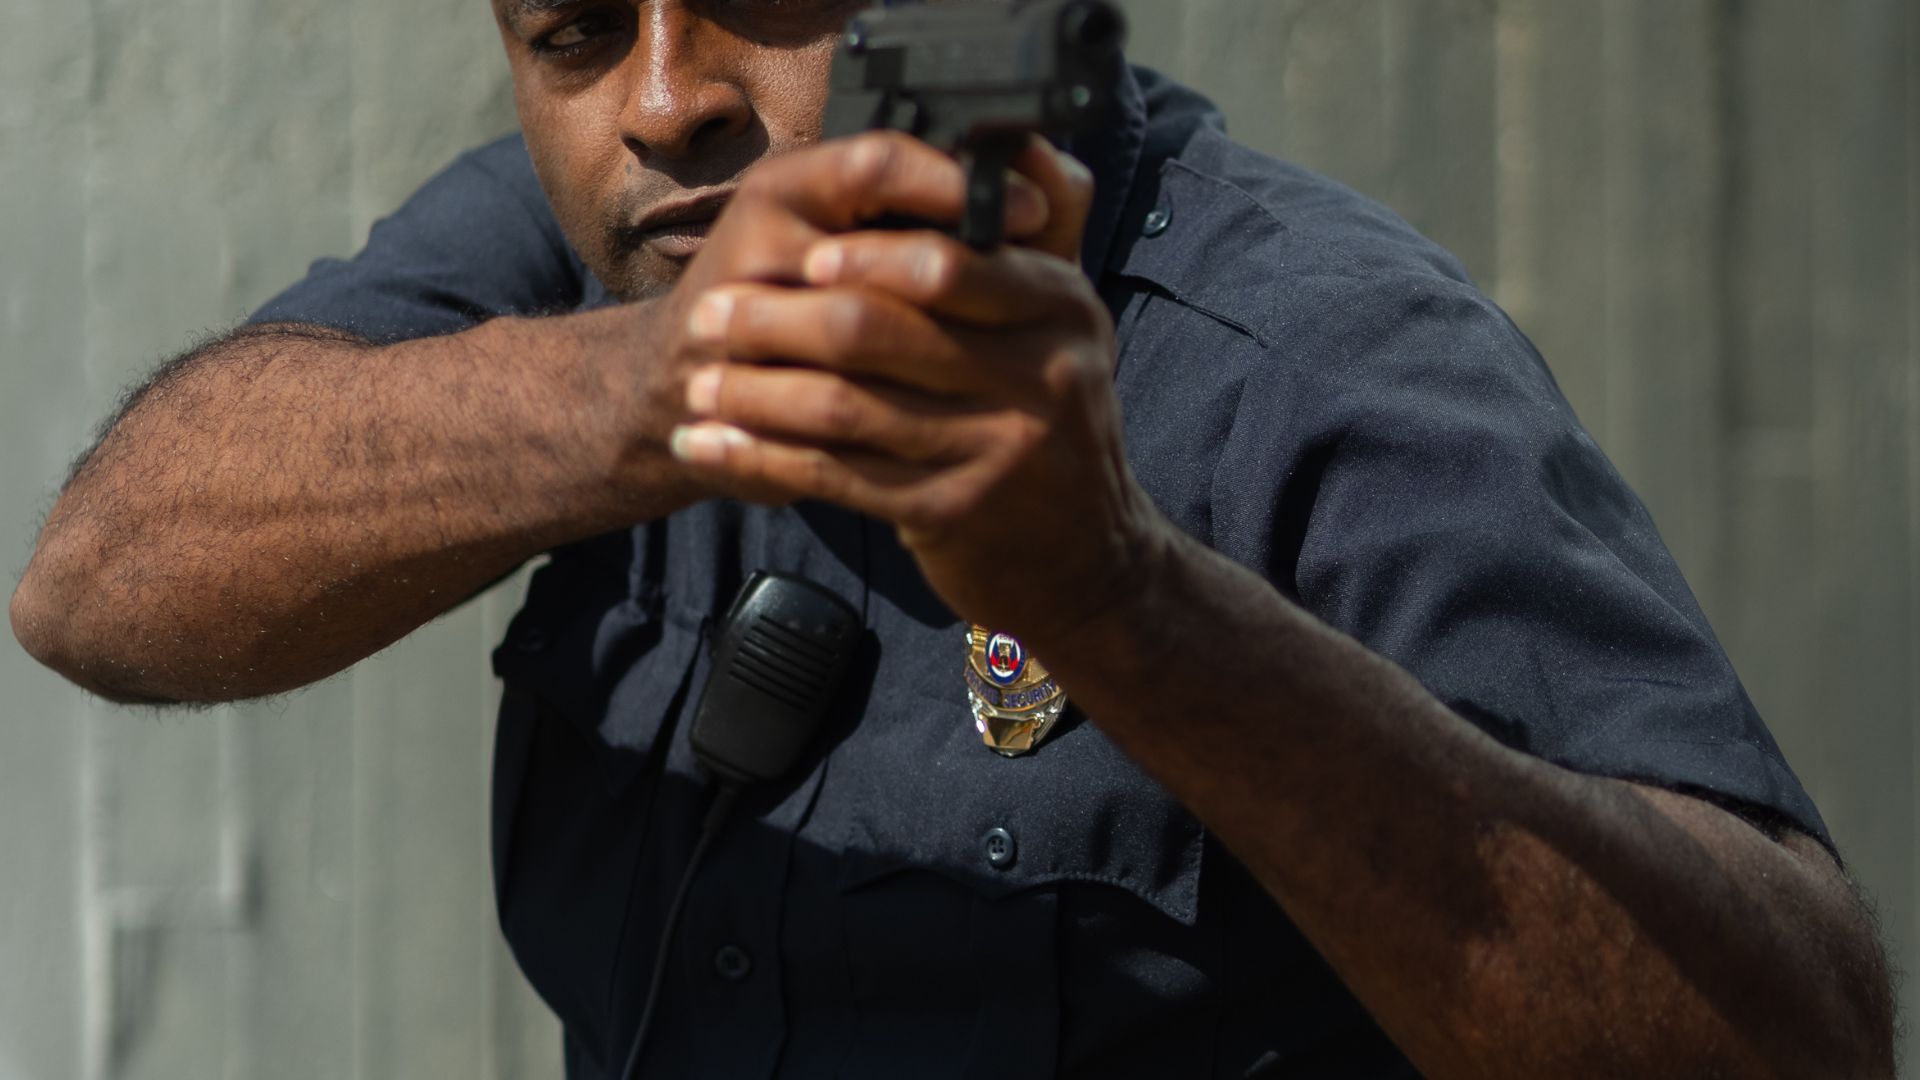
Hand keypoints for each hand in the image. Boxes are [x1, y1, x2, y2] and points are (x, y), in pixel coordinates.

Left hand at [668, 134, 1169, 645]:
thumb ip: (1044, 234)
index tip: (800, 253)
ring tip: (700, 386)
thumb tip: (1021, 139)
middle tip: (713, 315)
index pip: (950, 261)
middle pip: (879, 329)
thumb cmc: (1054, 427)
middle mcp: (1040, 377)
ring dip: (756, 394)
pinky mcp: (953, 514)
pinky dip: (765, 458)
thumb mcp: (1068, 328)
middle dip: (779, 320)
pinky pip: (836, 476)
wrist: (1088, 563)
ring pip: (846, 405)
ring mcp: (997, 451)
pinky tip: (717, 446)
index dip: (865, 253)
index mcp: (1062, 309)